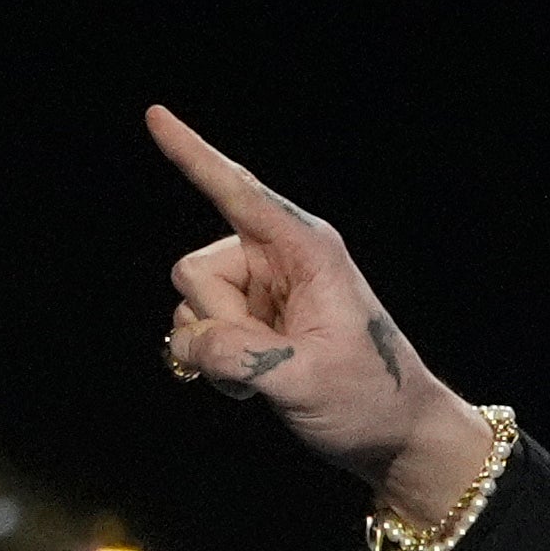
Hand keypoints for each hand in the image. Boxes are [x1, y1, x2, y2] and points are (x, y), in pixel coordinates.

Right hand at [142, 106, 500, 522]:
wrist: (395, 436)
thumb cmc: (368, 399)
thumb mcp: (304, 380)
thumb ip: (239, 356)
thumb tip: (190, 341)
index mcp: (305, 249)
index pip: (238, 192)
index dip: (192, 154)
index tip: (155, 115)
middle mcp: (278, 258)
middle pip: (195, 270)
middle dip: (216, 322)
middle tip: (268, 360)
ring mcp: (262, 290)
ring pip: (192, 303)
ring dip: (214, 348)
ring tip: (266, 376)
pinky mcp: (252, 320)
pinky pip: (199, 329)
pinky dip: (213, 361)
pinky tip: (252, 385)